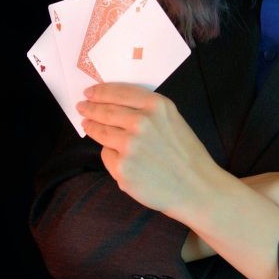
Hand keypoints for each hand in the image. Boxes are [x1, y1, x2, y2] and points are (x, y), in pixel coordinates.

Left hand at [76, 83, 217, 218]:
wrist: (196, 187)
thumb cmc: (186, 153)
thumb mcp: (172, 119)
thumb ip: (147, 110)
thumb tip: (114, 104)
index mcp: (157, 106)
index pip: (119, 92)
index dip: (100, 91)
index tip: (90, 92)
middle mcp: (142, 122)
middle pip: (105, 110)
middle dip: (90, 108)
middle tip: (82, 107)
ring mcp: (130, 146)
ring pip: (101, 132)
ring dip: (91, 127)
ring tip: (87, 125)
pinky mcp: (122, 168)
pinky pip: (107, 155)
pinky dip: (111, 155)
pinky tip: (120, 157)